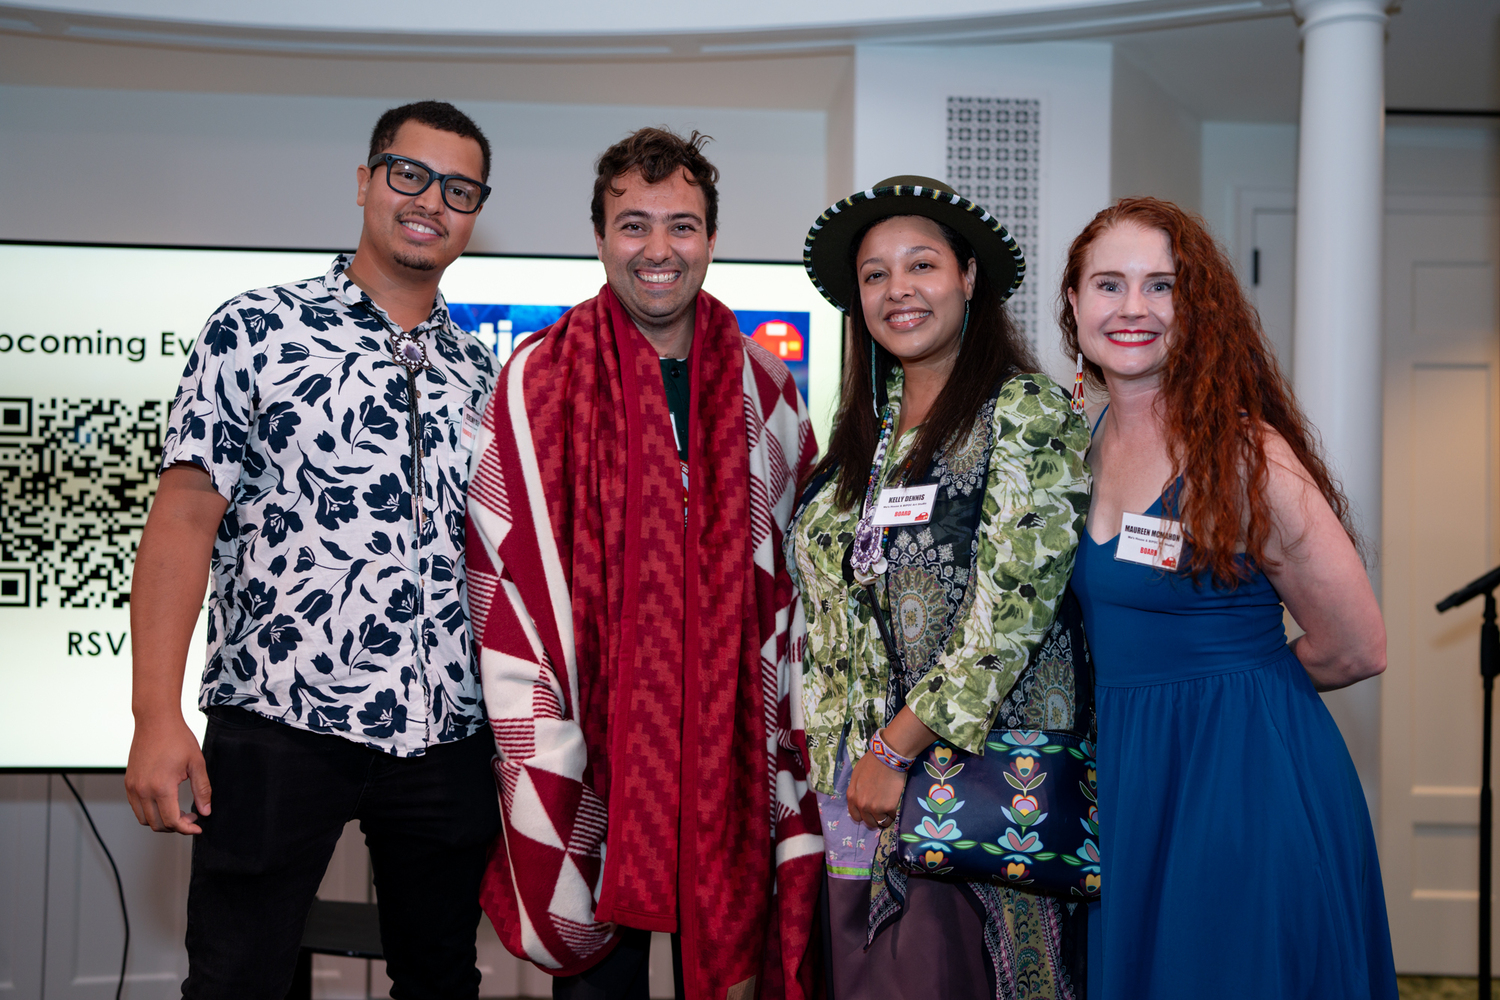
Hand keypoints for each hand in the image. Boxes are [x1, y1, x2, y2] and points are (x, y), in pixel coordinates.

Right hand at [124, 715, 210, 834]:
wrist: (155, 721)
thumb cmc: (177, 738)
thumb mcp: (196, 763)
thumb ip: (202, 790)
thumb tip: (206, 811)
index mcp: (161, 787)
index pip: (172, 821)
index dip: (186, 829)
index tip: (198, 826)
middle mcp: (143, 791)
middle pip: (157, 824)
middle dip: (176, 827)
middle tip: (191, 817)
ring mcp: (133, 787)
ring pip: (144, 819)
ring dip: (161, 821)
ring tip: (178, 811)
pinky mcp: (128, 783)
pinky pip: (136, 808)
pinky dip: (149, 812)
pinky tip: (165, 802)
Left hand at [846, 749, 907, 829]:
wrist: (887, 757)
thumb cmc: (872, 762)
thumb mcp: (856, 775)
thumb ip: (856, 789)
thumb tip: (860, 796)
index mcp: (852, 796)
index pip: (855, 816)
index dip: (863, 815)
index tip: (870, 813)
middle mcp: (861, 805)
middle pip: (868, 822)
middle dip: (875, 819)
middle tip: (882, 812)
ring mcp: (875, 808)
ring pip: (880, 822)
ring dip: (885, 818)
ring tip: (890, 810)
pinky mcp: (888, 808)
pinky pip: (892, 817)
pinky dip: (894, 813)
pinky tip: (896, 804)